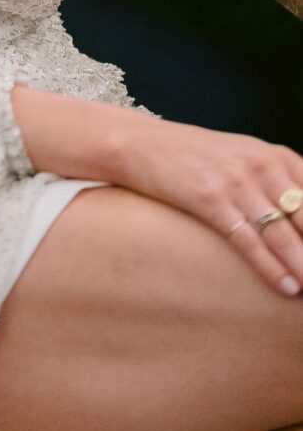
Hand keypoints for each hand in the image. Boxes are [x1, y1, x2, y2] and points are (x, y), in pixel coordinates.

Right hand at [120, 118, 302, 298]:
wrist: (143, 143)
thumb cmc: (198, 156)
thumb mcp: (246, 157)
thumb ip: (281, 182)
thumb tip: (302, 220)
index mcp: (277, 156)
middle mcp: (261, 165)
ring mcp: (235, 181)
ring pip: (283, 233)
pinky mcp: (210, 199)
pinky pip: (249, 240)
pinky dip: (271, 267)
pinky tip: (287, 287)